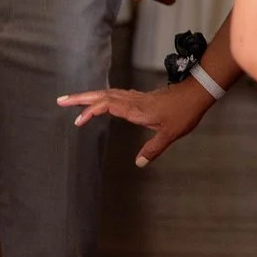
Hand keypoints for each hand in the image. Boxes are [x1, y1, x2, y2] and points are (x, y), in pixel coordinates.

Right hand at [58, 81, 215, 166]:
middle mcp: (132, 101)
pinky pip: (115, 95)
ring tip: (72, 100)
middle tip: (60, 101)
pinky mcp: (140, 97)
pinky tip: (99, 100)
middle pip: (101, 95)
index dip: (90, 111)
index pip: (106, 105)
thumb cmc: (183, 113)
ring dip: (89, 96)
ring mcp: (135, 97)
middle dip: (80, 98)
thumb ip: (153, 149)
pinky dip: (102, 97)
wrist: (196, 93)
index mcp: (135, 109)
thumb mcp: (169, 134)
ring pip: (107, 93)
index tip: (78, 120)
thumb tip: (138, 163)